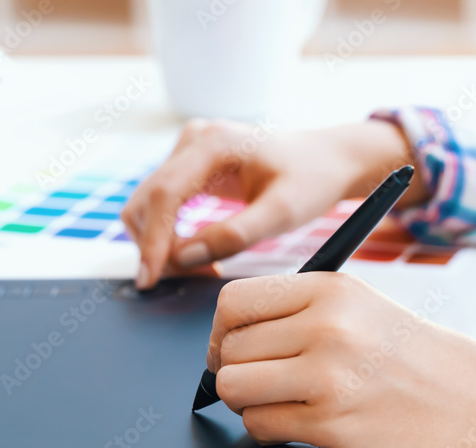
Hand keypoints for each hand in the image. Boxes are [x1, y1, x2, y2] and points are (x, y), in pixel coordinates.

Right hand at [121, 119, 426, 288]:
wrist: (328, 160)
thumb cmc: (312, 180)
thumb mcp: (282, 213)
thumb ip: (233, 236)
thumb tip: (183, 258)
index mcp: (214, 143)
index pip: (164, 194)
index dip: (152, 241)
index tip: (150, 279)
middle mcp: (194, 140)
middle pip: (146, 200)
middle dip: (155, 246)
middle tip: (186, 280)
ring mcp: (189, 150)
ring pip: (148, 205)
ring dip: (161, 243)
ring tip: (200, 268)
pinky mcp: (190, 165)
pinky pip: (162, 204)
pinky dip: (169, 234)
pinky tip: (197, 254)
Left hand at [208, 273, 475, 447]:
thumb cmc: (418, 358)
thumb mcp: (360, 307)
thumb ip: (296, 311)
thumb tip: (227, 335)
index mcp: (329, 289)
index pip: (233, 303)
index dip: (224, 331)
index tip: (234, 347)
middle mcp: (326, 326)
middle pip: (229, 350)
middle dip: (237, 370)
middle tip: (266, 381)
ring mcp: (328, 376)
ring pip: (233, 389)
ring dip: (248, 402)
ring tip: (281, 401)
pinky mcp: (331, 423)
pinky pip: (259, 425)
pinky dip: (269, 429)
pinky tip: (300, 422)